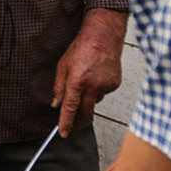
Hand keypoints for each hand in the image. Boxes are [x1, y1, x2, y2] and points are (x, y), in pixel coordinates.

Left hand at [52, 8, 125, 135]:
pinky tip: (97, 75)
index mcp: (77, 81)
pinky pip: (104, 93)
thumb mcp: (62, 66)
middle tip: (76, 98)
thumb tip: (55, 103)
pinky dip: (99, 88)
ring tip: (88, 77)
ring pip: (95, 101)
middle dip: (78, 110)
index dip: (65, 122)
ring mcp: (105, 86)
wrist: (103, 37)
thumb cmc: (82, 48)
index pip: (70, 108)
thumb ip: (59, 87)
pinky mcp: (115, 84)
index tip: (63, 133)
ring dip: (89, 96)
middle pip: (84, 110)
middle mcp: (92, 86)